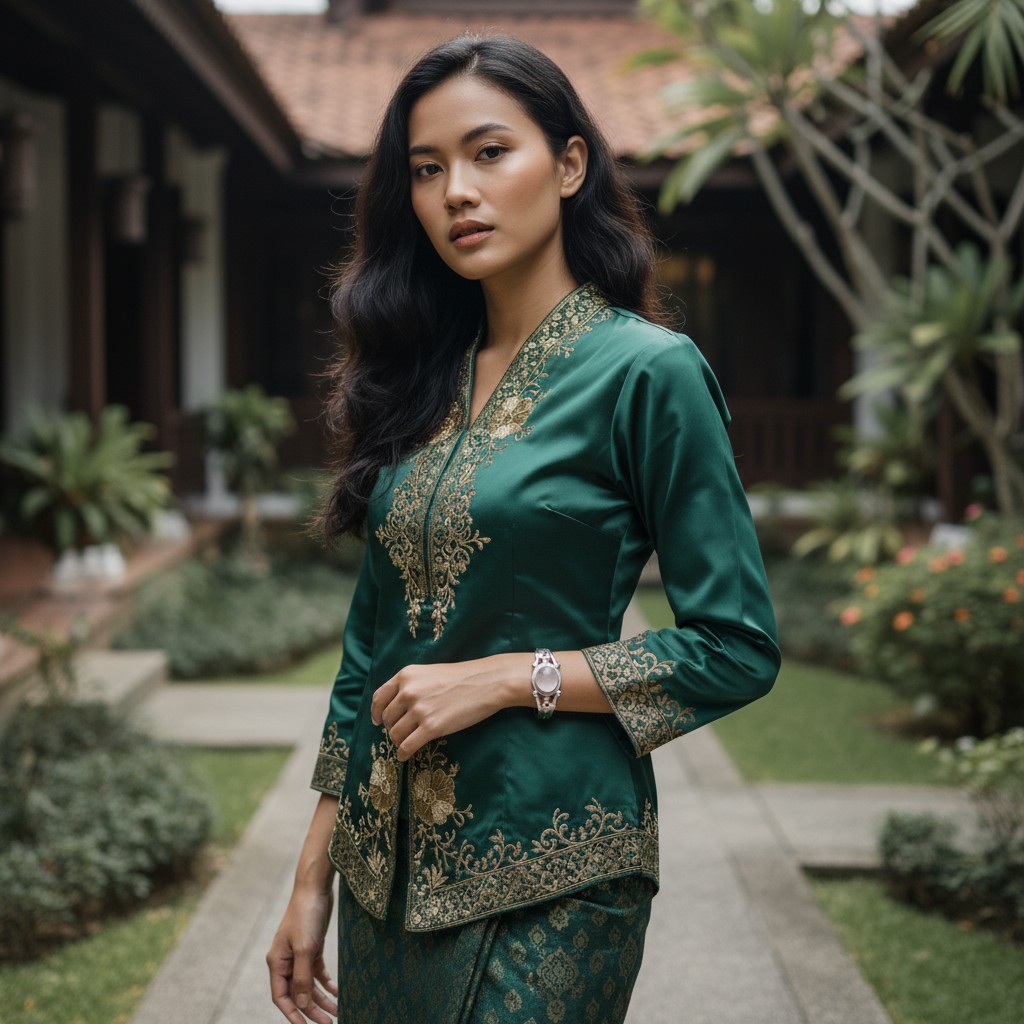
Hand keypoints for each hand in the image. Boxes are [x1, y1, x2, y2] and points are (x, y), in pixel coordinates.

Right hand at [267, 885, 338, 1023]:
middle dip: (312, 1011)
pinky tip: (338, 993)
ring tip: (338, 1013)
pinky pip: (317, 973)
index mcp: (277, 962)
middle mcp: (286, 961)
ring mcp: (299, 955)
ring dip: (322, 999)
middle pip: (297, 994)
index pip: (282, 997)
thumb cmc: (306, 915)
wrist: (315, 887)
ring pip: (309, 985)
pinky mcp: (312, 948)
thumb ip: (302, 978)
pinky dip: (327, 984)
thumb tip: (301, 1005)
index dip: (292, 1014)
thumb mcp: (305, 948)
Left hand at [370, 655, 526, 760]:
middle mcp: (408, 691)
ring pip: (395, 734)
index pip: (379, 697)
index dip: (376, 712)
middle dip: (392, 727)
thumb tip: (394, 707)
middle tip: (402, 732)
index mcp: (406, 675)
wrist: (487, 682)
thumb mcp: (429, 673)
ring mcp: (419, 710)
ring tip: (408, 742)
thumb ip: (410, 685)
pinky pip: (407, 746)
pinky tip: (405, 756)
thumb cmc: (462, 678)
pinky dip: (403, 753)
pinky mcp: (432, 727)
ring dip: (399, 741)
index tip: (377, 721)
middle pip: (387, 718)